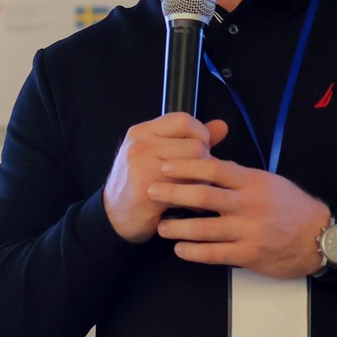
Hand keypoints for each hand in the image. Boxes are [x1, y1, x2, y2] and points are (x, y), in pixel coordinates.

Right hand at [104, 115, 230, 241]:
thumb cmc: (140, 182)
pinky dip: (195, 204)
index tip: (202, 149)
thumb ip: (189, 139)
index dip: (201, 134)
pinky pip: (186, 193)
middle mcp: (140, 146)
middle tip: (199, 177)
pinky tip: (190, 207)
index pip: (183, 120)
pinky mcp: (146, 193)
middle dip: (205, 163)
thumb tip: (222, 126)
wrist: (114, 216)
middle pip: (195, 146)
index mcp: (143, 132)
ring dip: (202, 184)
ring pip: (194, 170)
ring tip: (196, 191)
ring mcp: (141, 168)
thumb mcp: (158, 153)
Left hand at [151, 154, 330, 276]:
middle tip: (151, 191)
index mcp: (252, 182)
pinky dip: (193, 252)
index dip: (186, 166)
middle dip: (173, 193)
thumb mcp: (268, 182)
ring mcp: (248, 231)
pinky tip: (179, 249)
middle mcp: (249, 205)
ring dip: (177, 227)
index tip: (165, 165)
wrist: (319, 238)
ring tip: (161, 226)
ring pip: (204, 229)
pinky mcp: (248, 254)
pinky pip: (214, 254)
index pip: (214, 169)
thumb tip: (207, 163)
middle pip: (203, 197)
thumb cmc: (292, 207)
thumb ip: (238, 176)